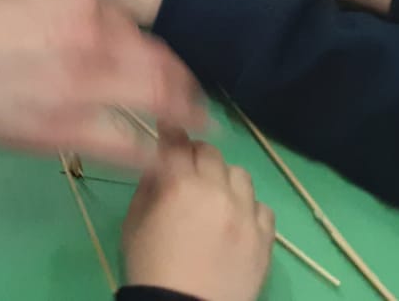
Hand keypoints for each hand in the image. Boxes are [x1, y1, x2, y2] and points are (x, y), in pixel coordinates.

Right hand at [0, 0, 204, 167]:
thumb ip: (71, 9)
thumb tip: (98, 21)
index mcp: (85, 3)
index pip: (146, 27)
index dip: (169, 51)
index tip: (178, 65)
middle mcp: (95, 38)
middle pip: (163, 63)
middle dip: (189, 86)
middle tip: (201, 104)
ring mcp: (86, 84)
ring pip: (156, 102)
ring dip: (183, 117)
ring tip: (197, 131)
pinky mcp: (69, 128)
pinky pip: (128, 146)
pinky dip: (152, 155)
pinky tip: (164, 162)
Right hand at [122, 134, 274, 300]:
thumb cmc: (151, 269)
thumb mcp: (134, 225)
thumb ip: (148, 188)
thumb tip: (159, 168)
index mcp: (180, 186)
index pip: (176, 143)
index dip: (170, 132)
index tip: (168, 129)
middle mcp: (218, 192)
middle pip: (211, 154)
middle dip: (196, 155)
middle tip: (187, 169)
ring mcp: (246, 215)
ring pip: (240, 176)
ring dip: (224, 179)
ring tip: (215, 196)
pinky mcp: (265, 239)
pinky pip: (262, 208)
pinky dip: (248, 208)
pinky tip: (236, 220)